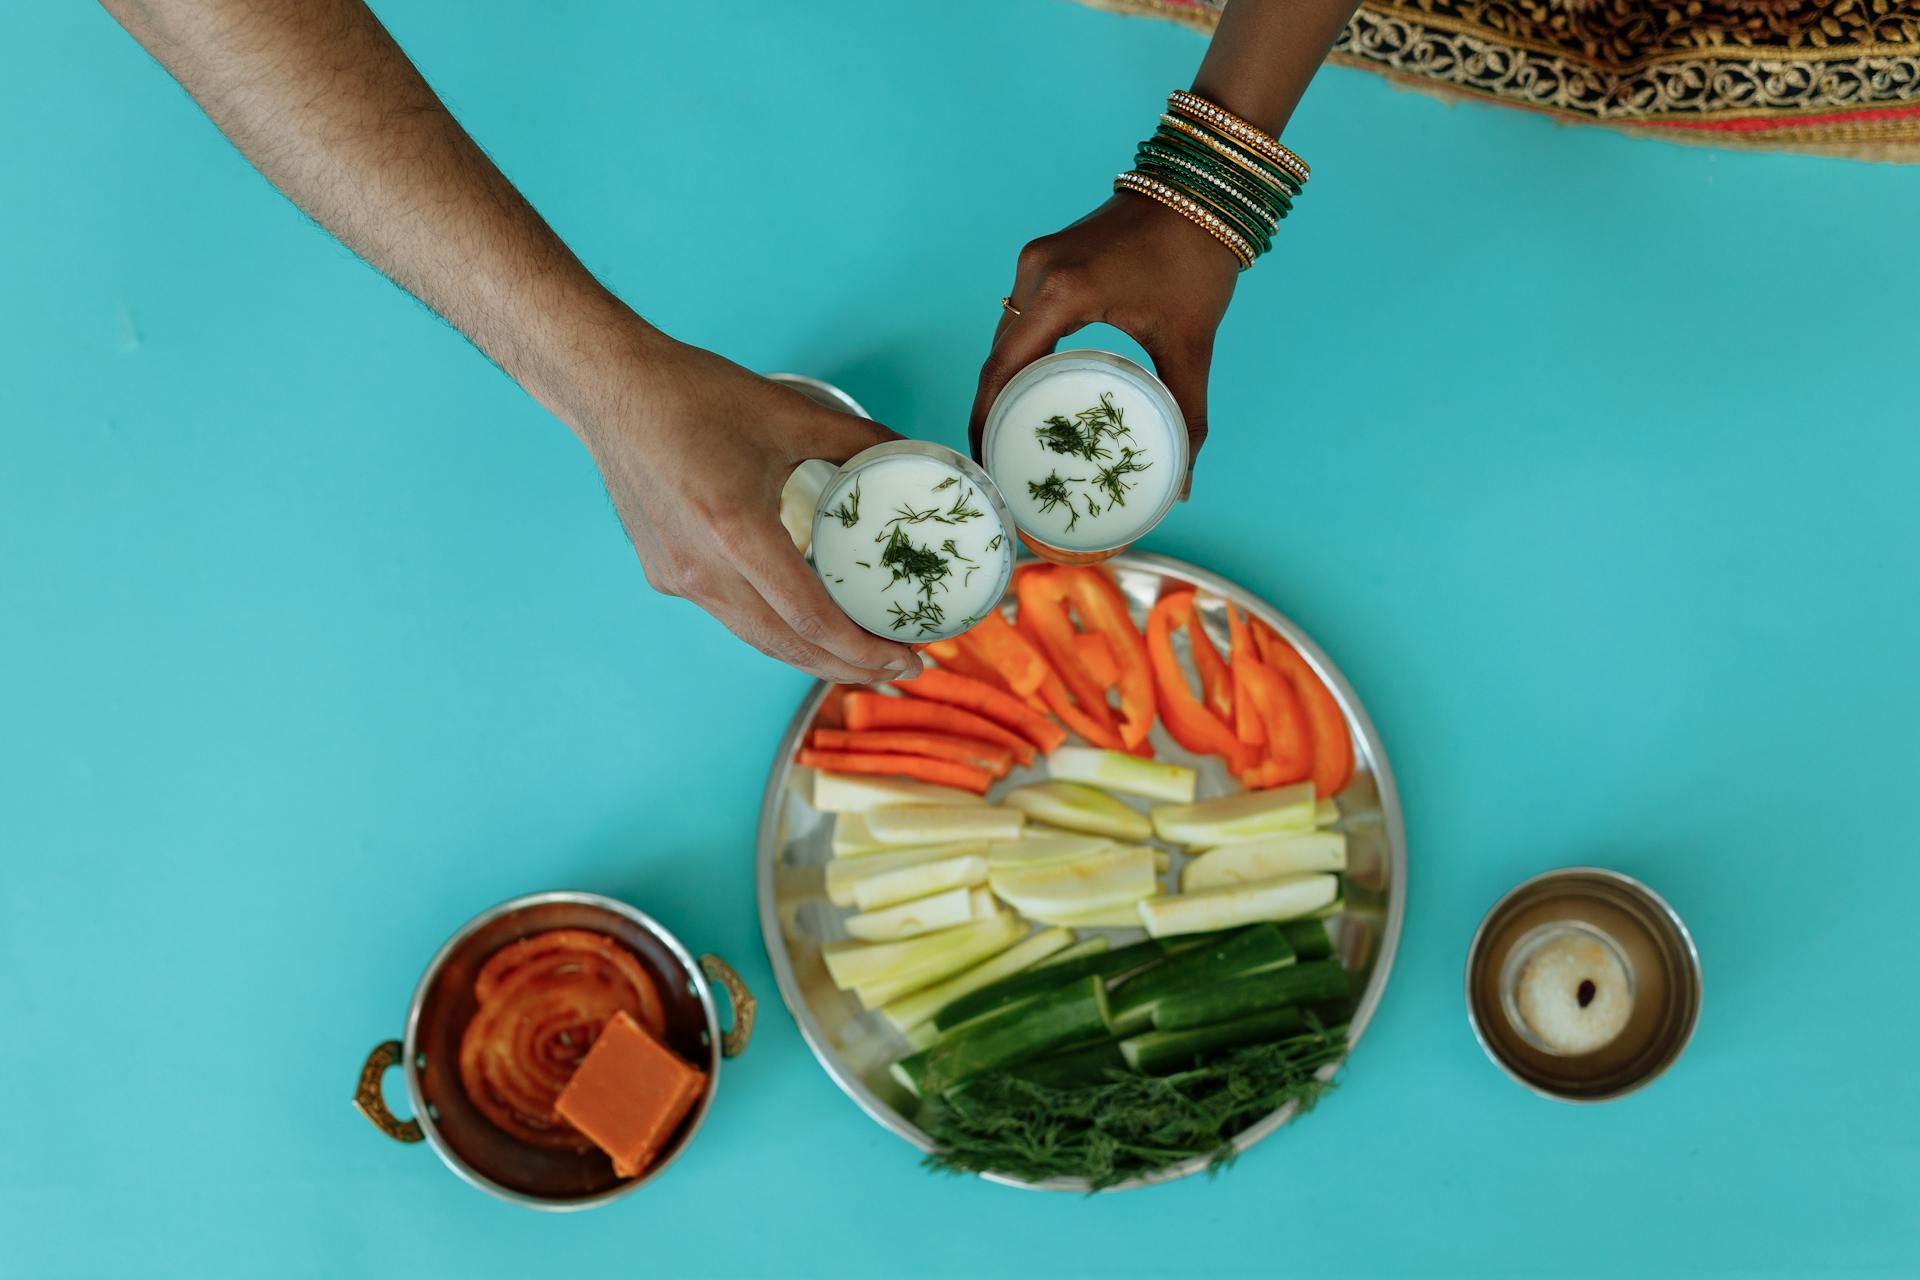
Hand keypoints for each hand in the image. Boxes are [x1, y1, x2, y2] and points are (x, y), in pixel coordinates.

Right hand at [582, 335, 924, 683]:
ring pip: (755, 637)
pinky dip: (773, 625)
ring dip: (810, 654)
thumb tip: (911, 455)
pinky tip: (803, 617)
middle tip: (900, 667)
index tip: (907, 658)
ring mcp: (677, 576)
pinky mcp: (664, 573)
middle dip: (847, 667)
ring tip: (859, 655)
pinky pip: (729, 613)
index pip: (810, 618)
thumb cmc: (692, 395)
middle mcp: (702, 568)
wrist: (611, 388)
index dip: (862, 650)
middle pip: (785, 646)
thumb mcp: (790, 414)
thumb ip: (858, 441)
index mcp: (735, 530)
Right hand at [970, 195, 1238, 491]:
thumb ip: (1187, 413)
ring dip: (1003, 383)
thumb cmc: (1197, 260)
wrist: (1204, 188)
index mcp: (1062, 292)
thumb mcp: (1190, 344)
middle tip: (996, 460)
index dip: (986, 420)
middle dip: (991, 410)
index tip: (985, 461)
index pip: (1002, 369)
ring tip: (1008, 432)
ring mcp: (1036, 259)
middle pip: (996, 356)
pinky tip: (1030, 387)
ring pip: (1006, 336)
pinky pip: (1020, 317)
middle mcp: (1036, 271)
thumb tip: (1183, 482)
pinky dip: (1020, 355)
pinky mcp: (1046, 256)